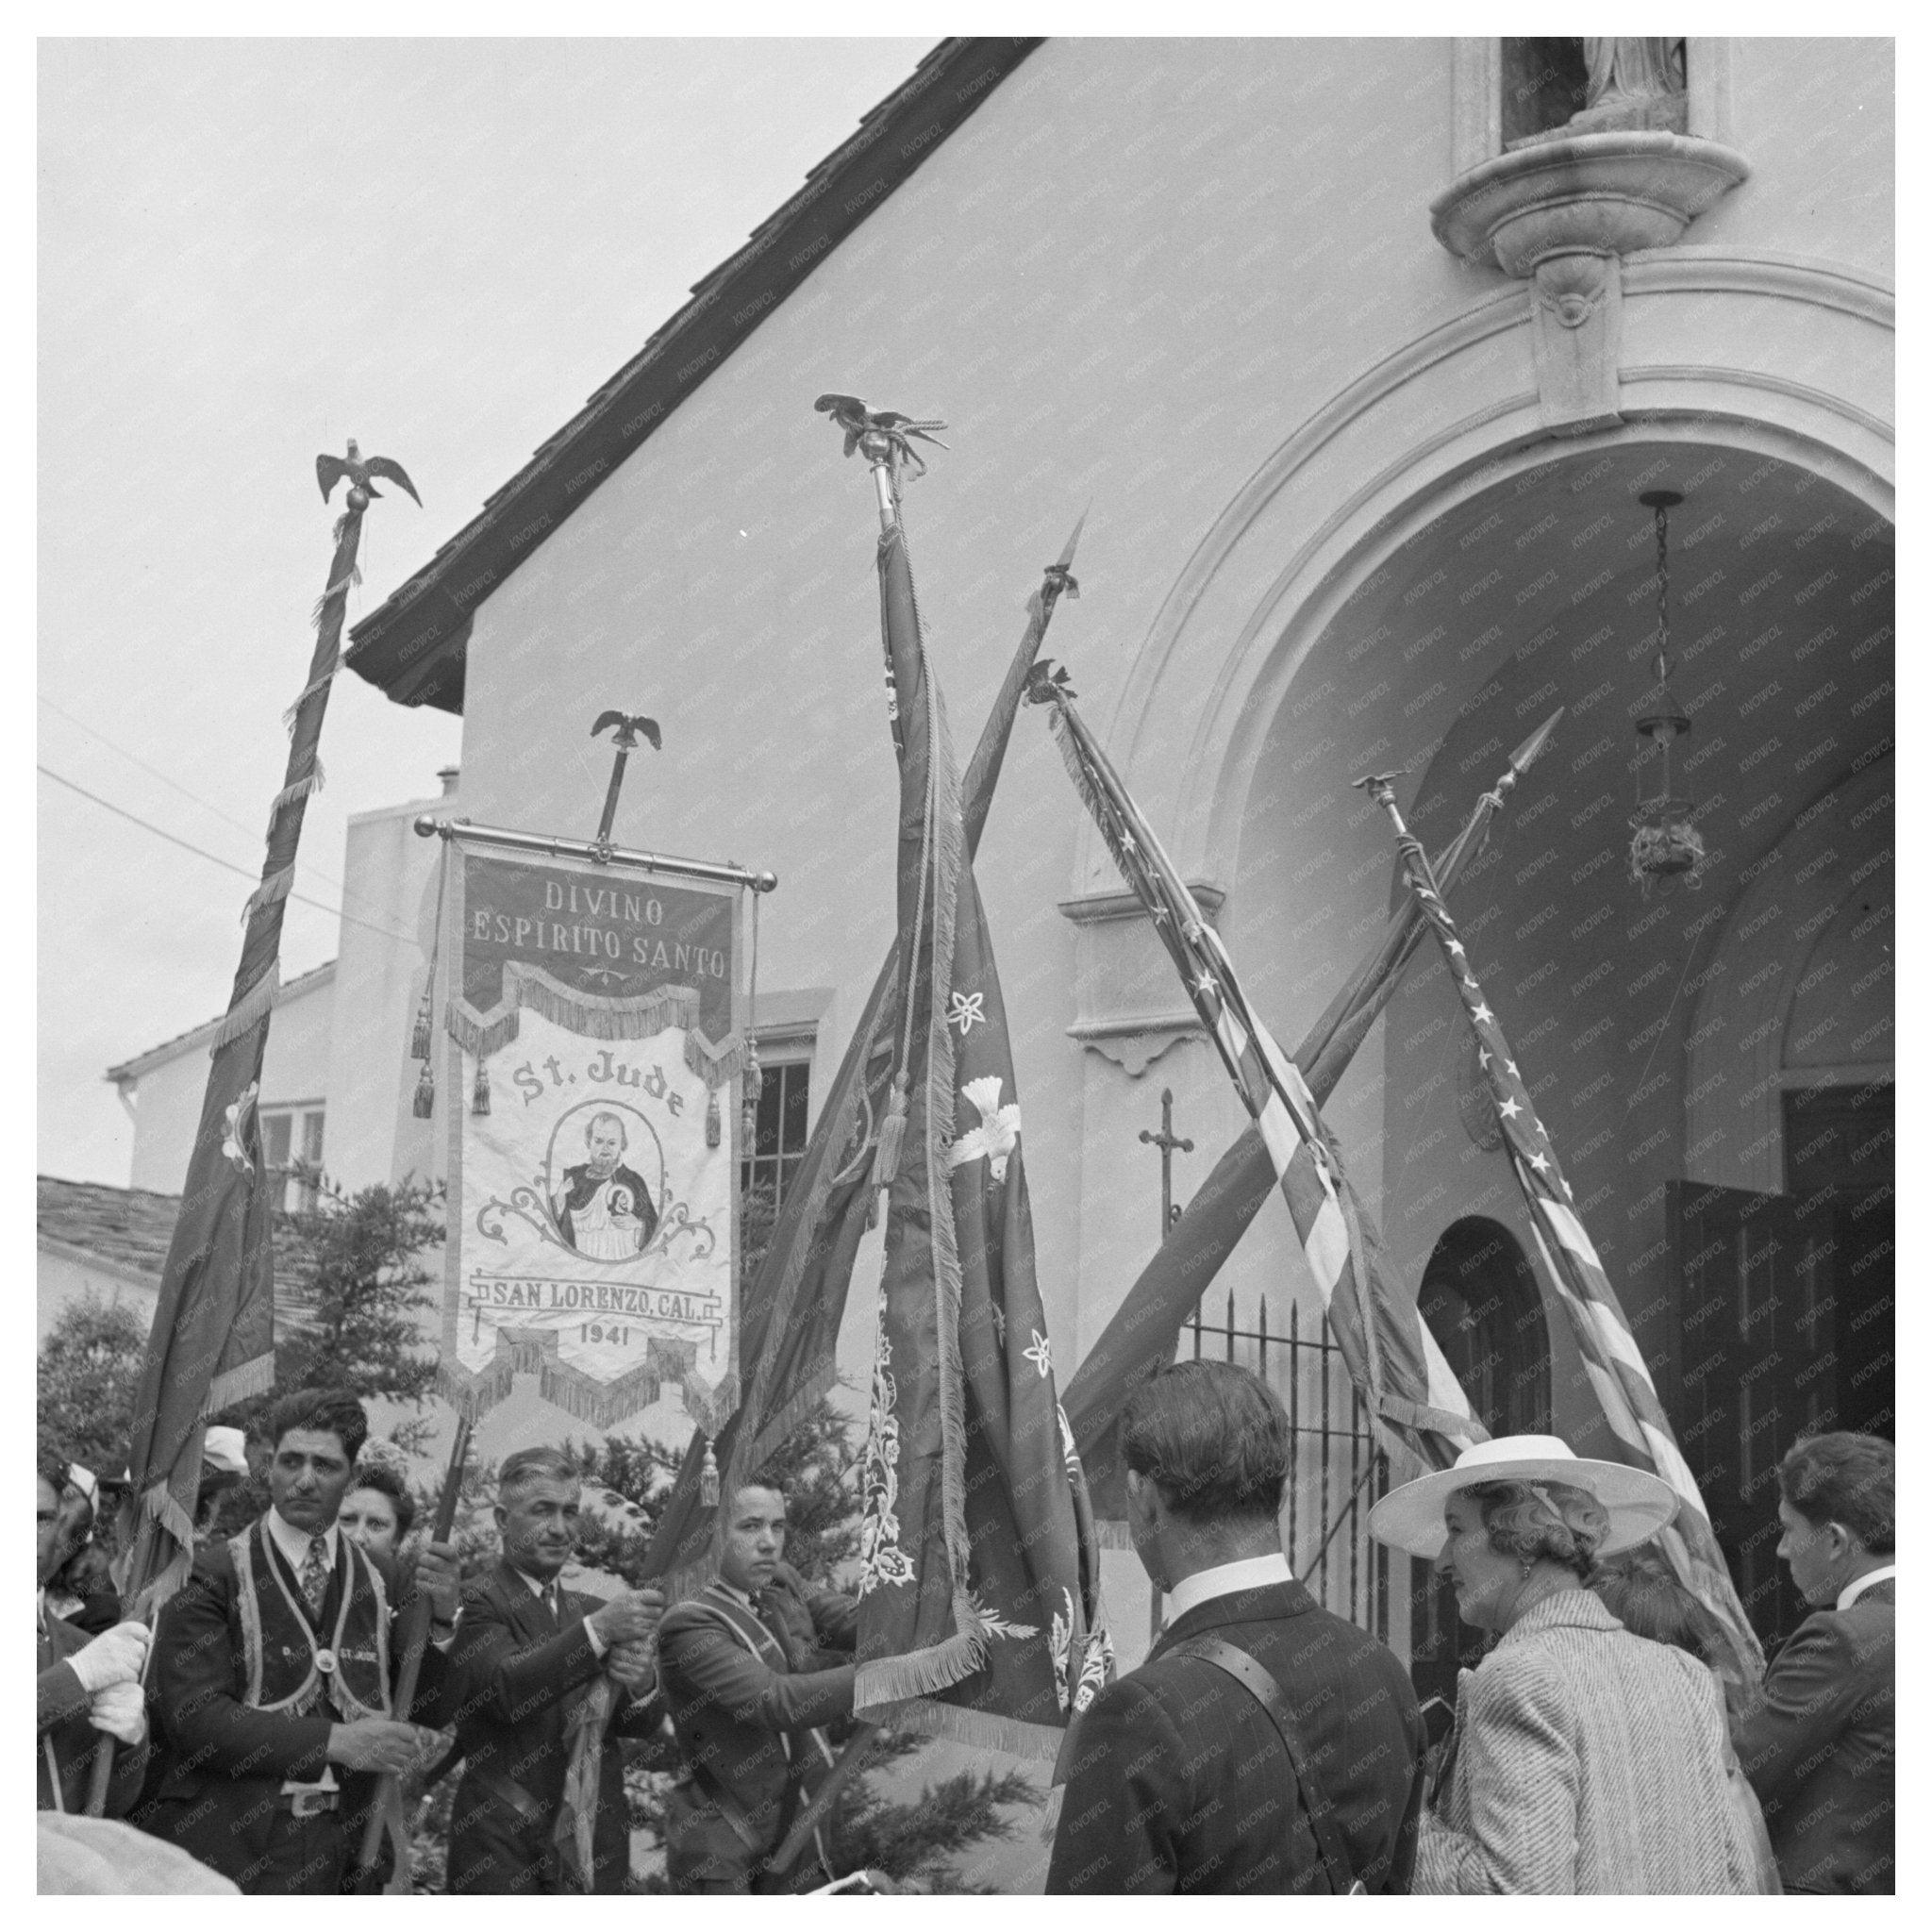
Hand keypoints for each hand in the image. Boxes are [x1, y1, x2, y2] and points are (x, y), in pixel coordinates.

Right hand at [67, 1620, 149, 1694]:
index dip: (144, 1636)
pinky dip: (129, 1679)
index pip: (139, 1628)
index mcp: (115, 1632)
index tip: (144, 1642)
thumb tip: (148, 1639)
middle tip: (125, 1664)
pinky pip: (134, 1675)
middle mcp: (119, 1642)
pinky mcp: (120, 1670)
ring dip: (132, 1670)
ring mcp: (120, 1656)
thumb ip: (123, 1638)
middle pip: (141, 1649)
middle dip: (136, 1658)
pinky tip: (119, 1679)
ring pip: (138, 1664)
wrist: (74, 1675)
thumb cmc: (90, 1659)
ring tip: (118, 1672)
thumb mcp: (105, 1642)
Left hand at [86, 1680, 148, 1745]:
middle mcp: (135, 1701)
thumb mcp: (124, 1694)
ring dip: (95, 1710)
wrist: (136, 1727)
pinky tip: (91, 1719)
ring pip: (104, 1710)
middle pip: (107, 1698)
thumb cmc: (125, 1707)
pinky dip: (94, 1721)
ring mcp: (131, 1715)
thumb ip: (112, 1688)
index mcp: (135, 1689)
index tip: (97, 1695)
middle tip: (93, 1704)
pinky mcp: (124, 1728)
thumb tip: (93, 1687)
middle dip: (97, 1701)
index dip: (102, 1691)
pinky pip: (103, 1723)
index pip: (112, 1686)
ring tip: (93, 1710)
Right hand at [326, 1718, 440, 1775]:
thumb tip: (395, 1722)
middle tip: (407, 1749)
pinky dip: (397, 1769)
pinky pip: (396, 1770)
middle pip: (412, 1749)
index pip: (412, 1735)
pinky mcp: (379, 1767)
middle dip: (410, 1749)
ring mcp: (386, 1756)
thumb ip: (388, 1722)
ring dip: (404, 1759)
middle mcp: (392, 1743)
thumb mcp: (375, 1720)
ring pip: (405, 1760)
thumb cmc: (357, 1729)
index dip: (411, 1737)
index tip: (409, 1738)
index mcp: (392, 1729)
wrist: (343, 1743)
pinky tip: (394, 1766)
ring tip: (400, 1757)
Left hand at [413, 1541, 461, 1623]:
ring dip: (419, 1572)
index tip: (428, 1548)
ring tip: (419, 1574)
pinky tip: (419, 1584)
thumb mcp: (444, 1568)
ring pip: (427, 1573)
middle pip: (434, 1561)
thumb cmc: (441, 1582)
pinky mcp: (445, 1593)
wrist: (447, 1606)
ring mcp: (451, 1583)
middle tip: (420, 1563)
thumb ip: (437, 1556)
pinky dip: (419, 1583)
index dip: (437, 1547)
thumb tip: (425, 1548)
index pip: (449, 1550)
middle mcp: (455, 1571)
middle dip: (423, 1560)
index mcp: (456, 1562)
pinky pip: (425, 1585)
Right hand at [588, 1586, 664, 1647]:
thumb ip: (639, 1595)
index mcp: (634, 1596)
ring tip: (645, 1620)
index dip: (660, 1600)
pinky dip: (647, 1630)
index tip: (658, 1603)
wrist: (601, 1626)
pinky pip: (650, 1630)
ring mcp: (636, 1621)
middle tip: (652, 1613)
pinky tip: (641, 1628)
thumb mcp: (624, 1597)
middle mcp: (636, 1608)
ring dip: (652, 1622)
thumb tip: (657, 1595)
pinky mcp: (636, 1632)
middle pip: (659, 1610)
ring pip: (655, 1621)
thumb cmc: (614, 1610)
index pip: (658, 1596)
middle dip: (657, 1612)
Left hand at [606, 1638, 655, 1693]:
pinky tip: (611, 1667)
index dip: (621, 1642)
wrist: (647, 1678)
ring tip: (610, 1657)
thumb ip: (639, 1636)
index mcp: (649, 1649)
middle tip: (611, 1650)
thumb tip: (628, 1627)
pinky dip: (611, 1670)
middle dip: (614, 1651)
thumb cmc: (642, 1657)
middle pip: (622, 1653)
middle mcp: (646, 1661)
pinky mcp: (634, 1681)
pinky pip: (616, 1674)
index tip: (616, 1641)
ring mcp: (640, 1672)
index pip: (631, 1643)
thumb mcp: (644, 1645)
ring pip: (617, 1663)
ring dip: (611, 1660)